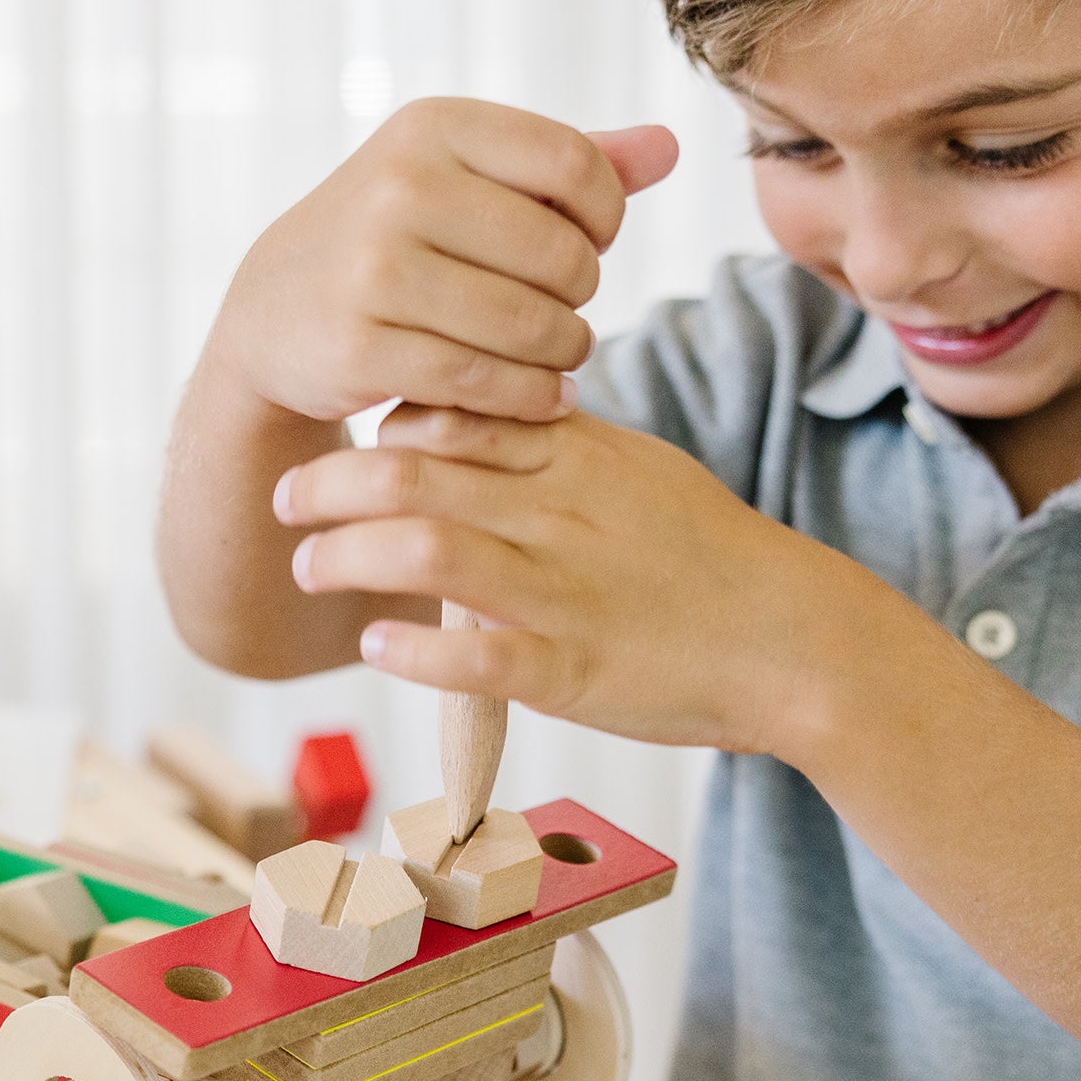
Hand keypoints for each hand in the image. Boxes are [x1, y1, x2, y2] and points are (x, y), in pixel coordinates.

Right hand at [210, 99, 677, 425]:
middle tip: (567, 316)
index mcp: (434, 127)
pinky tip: (541, 397)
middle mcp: (400, 186)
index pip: (575, 166)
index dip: (605, 218)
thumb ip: (565, 164)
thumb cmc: (392, 240)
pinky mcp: (361, 346)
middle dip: (582, 296)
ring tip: (561, 358)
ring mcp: (375, 268)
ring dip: (564, 353)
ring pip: (528, 325)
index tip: (587, 247)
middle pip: (561, 255)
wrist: (274, 314)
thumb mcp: (463, 180)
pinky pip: (482, 380)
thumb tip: (671, 147)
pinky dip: (529, 397)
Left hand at [274, 404, 890, 759]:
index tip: (349, 438)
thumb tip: (470, 416)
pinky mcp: (573, 671)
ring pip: (429, 550)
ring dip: (347, 557)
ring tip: (309, 567)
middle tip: (285, 499)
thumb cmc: (705, 555)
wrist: (794, 638)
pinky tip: (377, 645)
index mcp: (572, 457)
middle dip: (329, 484)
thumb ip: (551, 446)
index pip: (452, 410)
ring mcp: (563, 593)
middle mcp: (558, 512)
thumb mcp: (632, 472)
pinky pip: (479, 656)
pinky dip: (415, 649)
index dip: (383, 420)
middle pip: (416, 472)